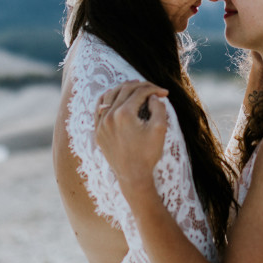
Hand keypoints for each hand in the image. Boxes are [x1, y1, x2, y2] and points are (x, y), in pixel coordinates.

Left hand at [94, 81, 169, 195]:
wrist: (133, 176)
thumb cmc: (148, 154)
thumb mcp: (160, 129)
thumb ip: (158, 107)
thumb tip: (152, 96)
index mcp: (124, 114)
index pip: (139, 92)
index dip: (154, 89)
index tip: (164, 93)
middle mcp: (109, 116)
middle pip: (125, 90)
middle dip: (141, 86)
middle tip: (153, 89)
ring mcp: (101, 123)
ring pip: (110, 95)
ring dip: (124, 89)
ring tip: (136, 88)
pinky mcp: (98, 131)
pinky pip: (99, 108)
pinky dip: (108, 98)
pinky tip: (115, 96)